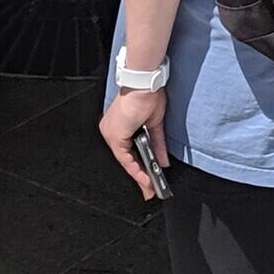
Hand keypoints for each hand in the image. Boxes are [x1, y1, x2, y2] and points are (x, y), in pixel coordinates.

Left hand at [100, 86, 168, 201]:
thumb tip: (163, 161)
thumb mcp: (155, 125)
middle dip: (140, 176)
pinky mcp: (115, 136)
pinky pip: (125, 159)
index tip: (149, 180)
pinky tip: (146, 178)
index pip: (128, 152)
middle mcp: (111, 131)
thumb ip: (157, 145)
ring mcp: (111, 134)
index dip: (139, 167)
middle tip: (150, 190)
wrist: (143, 83)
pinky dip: (136, 170)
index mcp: (119, 126)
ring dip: (139, 176)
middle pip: (127, 159)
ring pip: (125, 161)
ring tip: (150, 188)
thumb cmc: (147, 95)